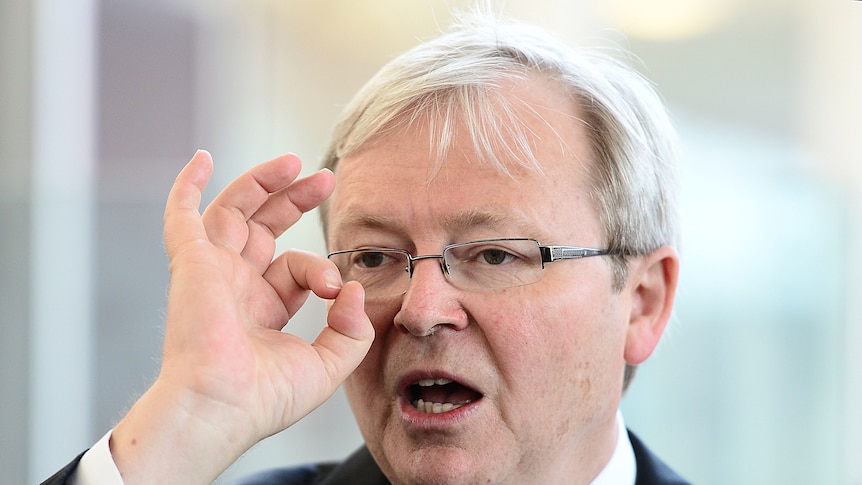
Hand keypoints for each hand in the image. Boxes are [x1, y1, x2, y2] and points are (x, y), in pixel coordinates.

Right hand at [110, 150, 373, 483]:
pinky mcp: (191, 262)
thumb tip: (353, 286)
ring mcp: (211, 272)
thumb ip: (352, 328)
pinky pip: (182, 216)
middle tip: (325, 178)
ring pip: (233, 212)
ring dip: (261, 183)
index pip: (295, 269)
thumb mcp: (329, 364)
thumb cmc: (265, 398)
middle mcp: (234, 287)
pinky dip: (188, 186)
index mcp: (261, 310)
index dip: (321, 269)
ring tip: (294, 161)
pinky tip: (203, 159)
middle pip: (264, 228)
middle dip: (295, 200)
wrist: (221, 407)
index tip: (336, 288)